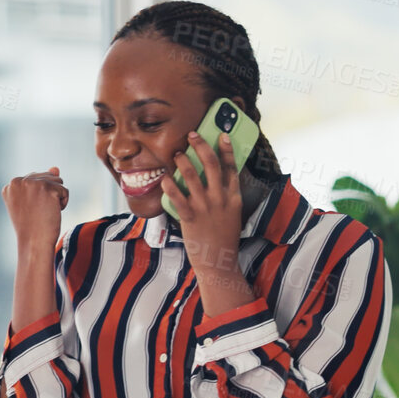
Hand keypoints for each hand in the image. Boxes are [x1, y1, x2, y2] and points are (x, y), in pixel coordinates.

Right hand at [3, 167, 68, 251]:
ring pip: (57, 181)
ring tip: (45, 212)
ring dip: (56, 197)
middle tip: (38, 213)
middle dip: (48, 195)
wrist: (34, 244)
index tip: (31, 211)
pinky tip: (52, 213)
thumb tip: (55, 168)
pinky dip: (63, 203)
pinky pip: (64, 190)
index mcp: (10, 185)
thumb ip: (41, 182)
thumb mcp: (32, 202)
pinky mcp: (47, 188)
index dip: (38, 197)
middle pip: (47, 177)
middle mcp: (18, 181)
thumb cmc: (32, 227)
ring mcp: (32, 183)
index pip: (35, 179)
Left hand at [160, 133, 242, 274]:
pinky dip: (169, 185)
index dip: (226, 150)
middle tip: (192, 134)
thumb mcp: (233, 215)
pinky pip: (177, 197)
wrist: (219, 262)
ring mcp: (205, 208)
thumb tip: (216, 180)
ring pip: (193, 176)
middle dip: (201, 146)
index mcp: (234, 198)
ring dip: (183, 161)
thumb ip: (226, 197)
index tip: (222, 135)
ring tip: (177, 154)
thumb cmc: (224, 239)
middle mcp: (220, 199)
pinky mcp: (191, 218)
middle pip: (212, 165)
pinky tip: (164, 178)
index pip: (231, 168)